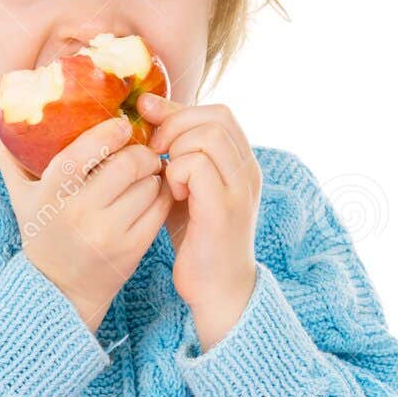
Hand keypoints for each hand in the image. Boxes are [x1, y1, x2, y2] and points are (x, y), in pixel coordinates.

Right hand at [0, 114, 173, 332]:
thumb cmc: (43, 236)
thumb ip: (10, 159)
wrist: (60, 291)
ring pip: (147, 186)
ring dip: (153, 174)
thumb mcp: (20, 199)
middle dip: (141, 153)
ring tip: (147, 173)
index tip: (122, 125)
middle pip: (126, 166)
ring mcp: (109, 234)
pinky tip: (154, 192)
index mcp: (51, 196)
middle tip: (143, 150)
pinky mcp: (133, 249)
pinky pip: (159, 209)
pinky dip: (162, 194)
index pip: (80, 155)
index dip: (107, 134)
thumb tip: (2, 117)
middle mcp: (80, 214)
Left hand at [139, 91, 259, 349]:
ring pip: (208, 136)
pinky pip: (198, 166)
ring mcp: (240, 190)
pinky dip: (177, 173)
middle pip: (216, 117)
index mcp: (242, 163)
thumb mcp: (187, 187)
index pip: (219, 112)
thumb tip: (149, 107)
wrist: (217, 289)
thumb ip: (175, 151)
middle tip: (156, 153)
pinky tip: (173, 194)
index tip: (151, 122)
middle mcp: (248, 172)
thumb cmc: (197, 238)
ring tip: (167, 177)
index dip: (181, 111)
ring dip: (177, 150)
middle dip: (175, 126)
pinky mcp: (224, 209)